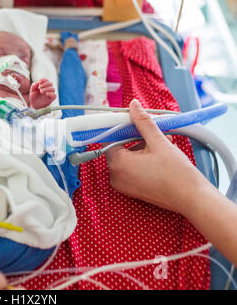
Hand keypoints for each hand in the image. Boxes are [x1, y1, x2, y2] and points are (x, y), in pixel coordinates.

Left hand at [29, 78, 55, 108]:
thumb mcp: (32, 90)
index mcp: (44, 86)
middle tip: (39, 87)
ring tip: (41, 91)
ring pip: (53, 89)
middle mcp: (48, 89)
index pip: (46, 80)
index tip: (40, 81)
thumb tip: (39, 82)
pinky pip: (54, 95)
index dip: (44, 80)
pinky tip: (46, 93)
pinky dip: (51, 93)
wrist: (34, 105)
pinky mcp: (51, 98)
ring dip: (47, 89)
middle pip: (50, 83)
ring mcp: (50, 94)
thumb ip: (34, 85)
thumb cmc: (34, 97)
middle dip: (45, 84)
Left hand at [105, 99, 213, 214]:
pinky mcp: (131, 190)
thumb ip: (143, 122)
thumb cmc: (176, 174)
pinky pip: (131, 169)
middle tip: (153, 131)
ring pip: (127, 157)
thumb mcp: (158, 142)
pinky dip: (142, 159)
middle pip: (119, 147)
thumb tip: (133, 106)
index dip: (123, 127)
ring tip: (163, 143)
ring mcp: (123, 185)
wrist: (192, 199)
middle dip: (136, 136)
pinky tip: (160, 154)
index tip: (134, 120)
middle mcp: (115, 176)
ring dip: (142, 147)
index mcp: (117, 164)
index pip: (110, 138)